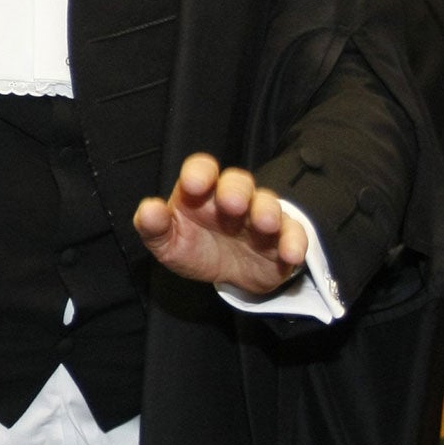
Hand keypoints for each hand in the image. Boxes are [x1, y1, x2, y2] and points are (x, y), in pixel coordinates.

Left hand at [134, 152, 307, 295]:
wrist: (229, 275)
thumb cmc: (195, 247)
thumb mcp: (167, 243)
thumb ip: (154, 227)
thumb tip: (148, 210)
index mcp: (201, 193)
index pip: (202, 169)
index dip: (199, 172)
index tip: (194, 184)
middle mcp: (233, 198)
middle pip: (238, 182)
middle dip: (236, 190)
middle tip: (232, 204)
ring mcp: (260, 216)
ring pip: (268, 203)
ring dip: (268, 211)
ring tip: (265, 224)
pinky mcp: (283, 238)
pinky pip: (294, 233)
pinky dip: (294, 242)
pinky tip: (290, 254)